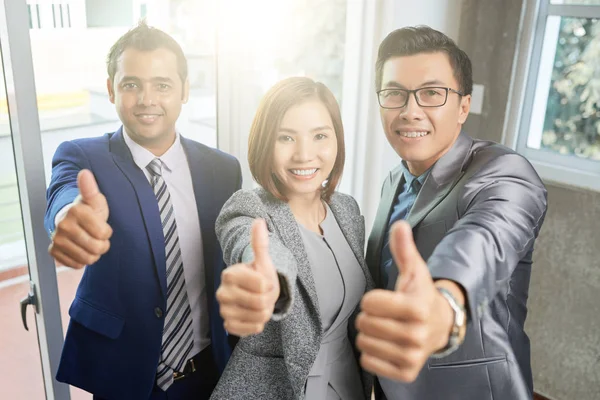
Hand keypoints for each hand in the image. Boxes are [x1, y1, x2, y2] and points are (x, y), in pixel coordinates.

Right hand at [48, 169, 111, 268]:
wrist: (70, 220)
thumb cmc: (88, 210)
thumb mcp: (95, 200)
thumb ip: (91, 189)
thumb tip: (85, 173)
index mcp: (76, 211)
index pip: (104, 233)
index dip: (107, 232)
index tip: (101, 225)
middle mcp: (63, 225)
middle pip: (96, 248)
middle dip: (102, 244)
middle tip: (98, 237)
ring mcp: (56, 239)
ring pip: (87, 258)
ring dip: (94, 254)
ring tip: (91, 243)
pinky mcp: (53, 251)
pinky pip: (75, 264)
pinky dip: (82, 260)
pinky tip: (80, 249)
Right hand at [216, 219, 279, 336]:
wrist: (254, 295)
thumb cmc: (258, 276)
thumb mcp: (262, 261)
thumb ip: (259, 243)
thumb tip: (259, 221)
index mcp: (229, 275)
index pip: (261, 284)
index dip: (269, 284)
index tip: (264, 281)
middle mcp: (222, 293)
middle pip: (260, 302)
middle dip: (268, 299)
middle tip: (263, 295)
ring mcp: (223, 310)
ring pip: (258, 317)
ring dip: (265, 312)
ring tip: (259, 305)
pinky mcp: (228, 325)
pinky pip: (250, 330)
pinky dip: (257, 325)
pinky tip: (254, 316)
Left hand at [356, 221, 456, 381]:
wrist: (442, 326)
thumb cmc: (421, 296)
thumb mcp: (414, 270)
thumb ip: (404, 249)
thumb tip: (400, 224)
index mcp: (416, 308)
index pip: (368, 303)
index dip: (372, 299)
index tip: (384, 299)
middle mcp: (416, 335)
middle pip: (364, 323)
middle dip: (369, 317)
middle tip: (385, 315)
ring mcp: (411, 356)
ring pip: (364, 343)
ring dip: (369, 335)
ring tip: (386, 330)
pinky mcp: (406, 372)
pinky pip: (369, 362)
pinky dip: (372, 354)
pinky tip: (386, 345)